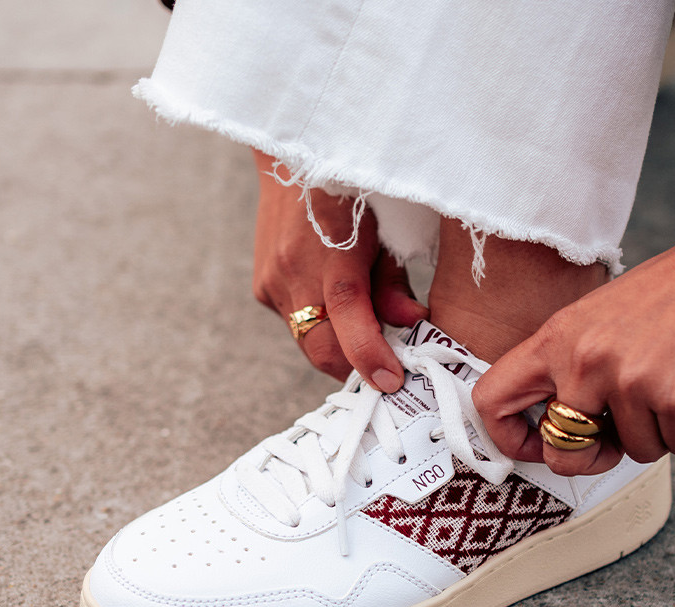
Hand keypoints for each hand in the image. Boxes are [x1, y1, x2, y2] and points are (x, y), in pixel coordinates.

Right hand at [252, 151, 427, 389]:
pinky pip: (296, 323)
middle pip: (321, 346)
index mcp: (332, 247)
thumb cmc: (350, 190)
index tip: (391, 381)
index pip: (347, 310)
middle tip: (384, 371)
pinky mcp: (262, 288)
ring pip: (308, 341)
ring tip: (363, 334)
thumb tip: (412, 324)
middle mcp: (293, 269)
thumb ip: (393, 282)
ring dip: (337, 348)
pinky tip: (333, 304)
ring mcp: (272, 281)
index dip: (368, 353)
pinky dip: (320, 326)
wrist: (290, 157)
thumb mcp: (384, 229)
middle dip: (353, 367)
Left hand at [472, 234, 674, 474]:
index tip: (538, 445)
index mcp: (556, 339)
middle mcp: (585, 360)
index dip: (509, 438)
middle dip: (592, 457)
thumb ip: (567, 367)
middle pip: (561, 451)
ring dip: (658, 431)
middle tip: (616, 439)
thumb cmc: (670, 294)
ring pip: (634, 451)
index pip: (491, 400)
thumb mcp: (596, 319)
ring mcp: (630, 380)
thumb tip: (555, 427)